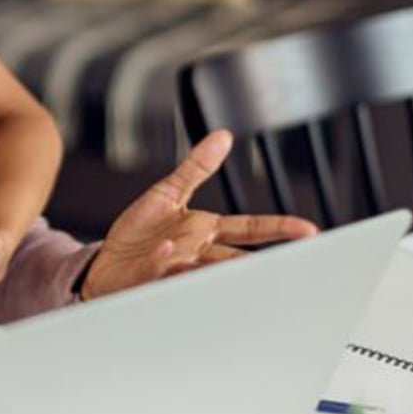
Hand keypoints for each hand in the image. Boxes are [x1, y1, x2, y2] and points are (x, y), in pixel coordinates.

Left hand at [81, 130, 317, 300]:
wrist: (104, 265)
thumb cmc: (139, 235)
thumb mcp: (168, 193)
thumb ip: (196, 167)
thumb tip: (223, 137)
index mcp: (204, 232)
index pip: (249, 228)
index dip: (278, 228)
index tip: (308, 231)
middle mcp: (195, 253)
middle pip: (235, 258)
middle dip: (259, 262)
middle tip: (287, 267)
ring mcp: (174, 267)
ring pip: (204, 270)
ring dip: (215, 267)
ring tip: (240, 268)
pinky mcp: (149, 276)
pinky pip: (159, 269)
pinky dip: (164, 261)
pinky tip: (168, 250)